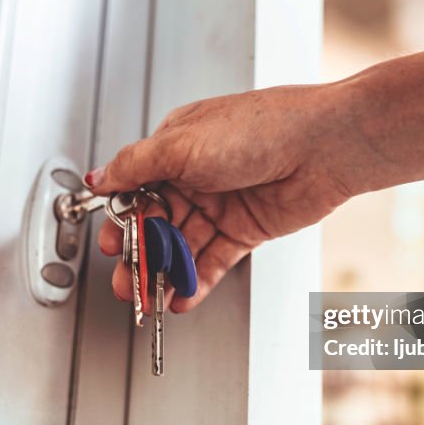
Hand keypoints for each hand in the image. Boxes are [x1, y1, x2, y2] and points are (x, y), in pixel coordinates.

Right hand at [87, 82, 366, 311]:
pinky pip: (212, 261)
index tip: (111, 244)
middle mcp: (196, 175)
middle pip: (156, 223)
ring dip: (163, 273)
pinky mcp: (245, 231)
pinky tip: (180, 296)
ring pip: (182, 246)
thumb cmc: (261, 128)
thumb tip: (99, 177)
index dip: (122, 219)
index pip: (135, 189)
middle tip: (126, 279)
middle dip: (139, 254)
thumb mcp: (181, 143)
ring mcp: (221, 205)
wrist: (324, 146)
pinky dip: (195, 281)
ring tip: (149, 296)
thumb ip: (134, 165)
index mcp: (175, 147)